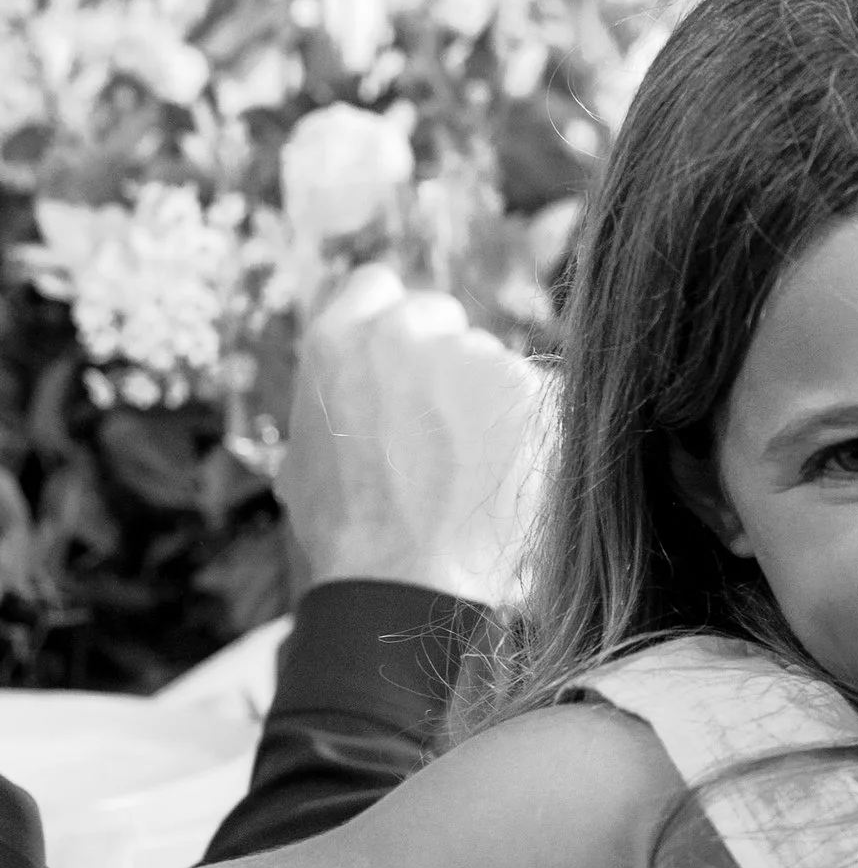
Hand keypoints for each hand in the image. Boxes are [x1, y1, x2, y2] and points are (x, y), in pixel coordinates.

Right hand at [282, 264, 547, 603]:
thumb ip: (333, 409)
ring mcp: (473, 357)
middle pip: (443, 319)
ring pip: (495, 365)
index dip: (395, 324)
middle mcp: (404, 334)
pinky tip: (512, 480)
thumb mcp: (305, 462)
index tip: (408, 362)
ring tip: (476, 475)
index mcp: (337, 342)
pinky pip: (542, 401)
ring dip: (494, 405)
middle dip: (449, 363)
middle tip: (449, 429)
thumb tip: (349, 400)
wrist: (404, 580)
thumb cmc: (348, 536)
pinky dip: (536, 435)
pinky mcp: (533, 389)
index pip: (376, 287)